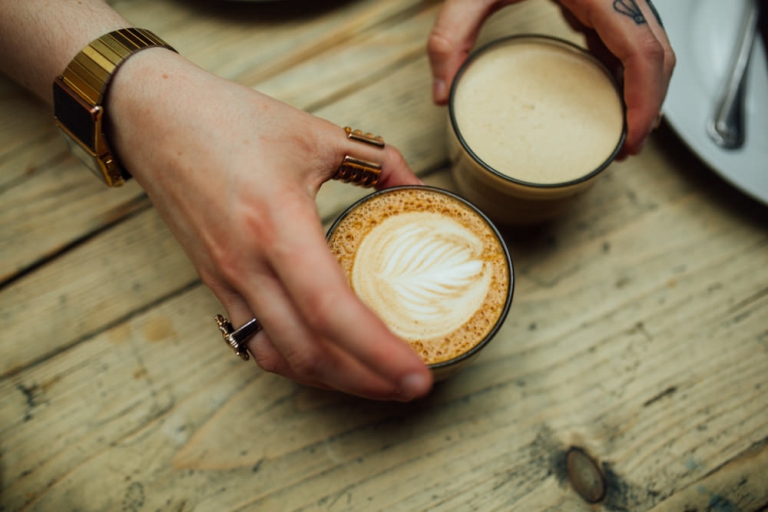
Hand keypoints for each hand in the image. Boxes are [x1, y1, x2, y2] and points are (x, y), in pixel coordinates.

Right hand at [107, 49, 432, 400]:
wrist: (154, 117)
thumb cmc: (230, 120)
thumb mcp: (315, 134)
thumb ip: (378, 161)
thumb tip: (422, 186)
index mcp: (277, 223)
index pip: (330, 309)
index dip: (378, 351)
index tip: (418, 374)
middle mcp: (246, 263)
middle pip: (308, 351)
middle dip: (366, 381)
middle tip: (413, 386)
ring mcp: (225, 279)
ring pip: (279, 356)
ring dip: (331, 379)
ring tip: (376, 381)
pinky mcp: (213, 282)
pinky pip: (255, 340)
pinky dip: (296, 360)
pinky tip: (326, 357)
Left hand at [427, 0, 675, 156]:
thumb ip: (450, 37)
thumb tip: (442, 94)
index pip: (642, 50)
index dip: (646, 99)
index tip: (632, 138)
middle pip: (657, 54)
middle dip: (650, 105)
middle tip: (626, 148)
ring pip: (651, 46)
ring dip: (644, 90)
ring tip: (622, 133)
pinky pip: (629, 38)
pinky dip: (626, 72)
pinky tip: (609, 98)